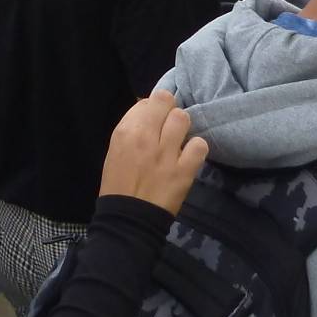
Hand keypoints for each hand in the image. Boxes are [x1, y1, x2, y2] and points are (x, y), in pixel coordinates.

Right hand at [99, 89, 208, 216]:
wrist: (130, 216)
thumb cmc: (119, 181)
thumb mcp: (116, 148)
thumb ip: (133, 127)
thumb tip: (150, 111)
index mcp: (126, 131)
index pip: (148, 100)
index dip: (153, 109)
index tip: (153, 120)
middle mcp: (146, 137)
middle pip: (167, 102)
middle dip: (168, 111)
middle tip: (167, 127)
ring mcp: (167, 153)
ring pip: (183, 118)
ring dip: (181, 127)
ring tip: (177, 140)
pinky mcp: (184, 170)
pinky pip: (199, 145)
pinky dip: (195, 148)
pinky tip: (188, 155)